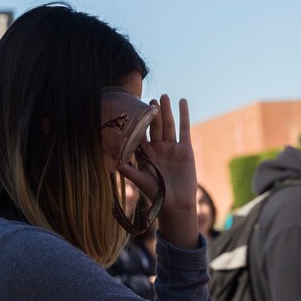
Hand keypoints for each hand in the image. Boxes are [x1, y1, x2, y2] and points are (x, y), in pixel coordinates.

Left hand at [116, 95, 197, 248]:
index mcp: (146, 154)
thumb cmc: (157, 195)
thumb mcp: (142, 182)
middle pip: (155, 127)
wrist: (177, 204)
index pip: (141, 134)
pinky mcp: (185, 149)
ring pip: (168, 125)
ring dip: (166, 111)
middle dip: (153, 114)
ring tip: (164, 96)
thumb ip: (131, 172)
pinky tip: (182, 102)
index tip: (134, 109)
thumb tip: (115, 164)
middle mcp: (158, 149)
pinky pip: (184, 129)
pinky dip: (183, 115)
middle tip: (150, 101)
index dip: (138, 123)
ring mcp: (172, 147)